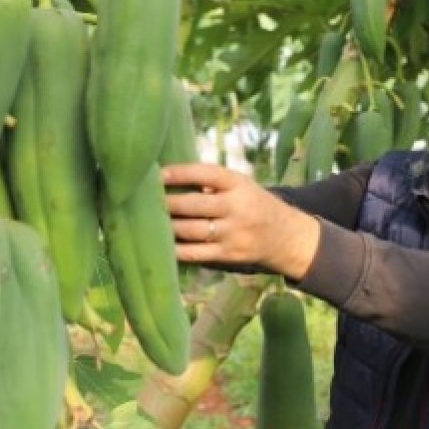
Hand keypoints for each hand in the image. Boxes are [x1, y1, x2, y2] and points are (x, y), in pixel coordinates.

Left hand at [162, 163, 319, 280]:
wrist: (284, 235)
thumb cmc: (250, 203)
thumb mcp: (240, 184)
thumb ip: (211, 181)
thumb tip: (166, 177)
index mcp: (239, 184)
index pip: (207, 174)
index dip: (181, 173)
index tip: (157, 173)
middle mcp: (237, 207)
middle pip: (195, 205)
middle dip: (167, 203)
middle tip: (145, 200)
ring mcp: (233, 233)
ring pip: (191, 230)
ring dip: (167, 226)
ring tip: (148, 221)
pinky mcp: (228, 255)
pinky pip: (195, 253)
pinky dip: (175, 249)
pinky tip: (160, 244)